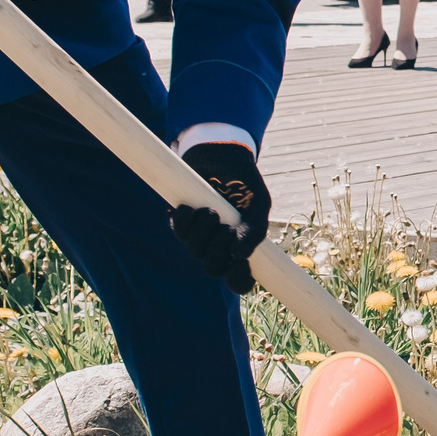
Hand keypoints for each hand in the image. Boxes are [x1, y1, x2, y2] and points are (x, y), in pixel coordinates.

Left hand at [169, 141, 270, 293]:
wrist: (222, 154)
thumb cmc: (245, 181)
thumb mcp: (258, 203)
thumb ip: (255, 230)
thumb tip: (241, 256)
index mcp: (242, 248)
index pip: (239, 279)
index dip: (238, 280)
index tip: (240, 265)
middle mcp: (219, 246)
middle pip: (213, 268)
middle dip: (217, 250)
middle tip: (226, 228)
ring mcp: (199, 235)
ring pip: (194, 251)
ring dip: (201, 233)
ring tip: (209, 210)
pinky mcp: (182, 220)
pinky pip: (178, 231)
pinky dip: (183, 221)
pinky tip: (189, 207)